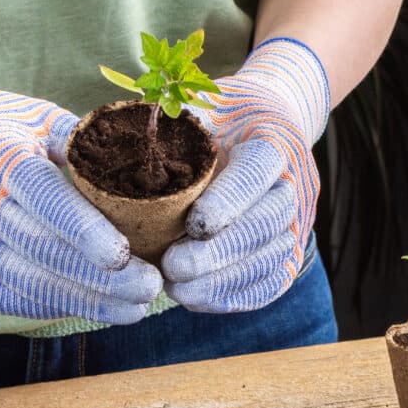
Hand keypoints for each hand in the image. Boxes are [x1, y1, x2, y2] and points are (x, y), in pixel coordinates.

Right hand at [0, 66, 160, 322]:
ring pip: (34, 284)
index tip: (123, 254)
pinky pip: (19, 300)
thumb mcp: (39, 116)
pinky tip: (102, 308)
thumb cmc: (1, 128)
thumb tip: (147, 163)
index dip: (84, 231)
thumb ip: (87, 143)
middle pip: (45, 251)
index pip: (44, 200)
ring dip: (89, 302)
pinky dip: (61, 307)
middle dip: (101, 278)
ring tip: (137, 308)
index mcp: (4, 161)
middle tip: (150, 287)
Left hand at [161, 37, 328, 312]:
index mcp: (270, 139)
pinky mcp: (289, 253)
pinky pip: (269, 284)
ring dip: (223, 281)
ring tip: (176, 288)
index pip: (256, 172)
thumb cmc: (217, 119)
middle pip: (266, 224)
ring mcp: (296, 222)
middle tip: (172, 268)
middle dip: (219, 253)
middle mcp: (292, 183)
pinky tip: (196, 299)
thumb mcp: (194, 108)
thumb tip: (112, 148)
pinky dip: (233, 297)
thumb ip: (168, 127)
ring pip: (270, 260)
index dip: (228, 202)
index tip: (191, 225)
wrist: (263, 125)